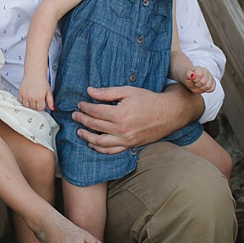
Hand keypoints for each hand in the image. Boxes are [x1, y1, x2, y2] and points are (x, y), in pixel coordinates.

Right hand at [18, 74, 53, 111]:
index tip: (41, 102)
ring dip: (29, 104)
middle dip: (35, 105)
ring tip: (32, 99)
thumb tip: (52, 108)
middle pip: (33, 108)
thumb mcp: (48, 91)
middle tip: (37, 100)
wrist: (34, 73)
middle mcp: (32, 97)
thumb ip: (50, 101)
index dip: (41, 106)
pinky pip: (20, 101)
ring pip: (26, 106)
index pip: (40, 108)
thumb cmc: (41, 81)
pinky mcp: (20, 93)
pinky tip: (26, 97)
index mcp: (40, 97)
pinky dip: (23, 101)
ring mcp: (25, 95)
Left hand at [72, 84, 199, 153]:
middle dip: (82, 120)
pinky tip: (92, 144)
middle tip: (75, 115)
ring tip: (79, 131)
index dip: (84, 107)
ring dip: (87, 136)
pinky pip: (111, 150)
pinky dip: (99, 148)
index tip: (79, 104)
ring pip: (99, 142)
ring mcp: (125, 140)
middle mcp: (121, 129)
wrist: (169, 113)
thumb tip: (90, 91)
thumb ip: (107, 92)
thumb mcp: (127, 91)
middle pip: (94, 126)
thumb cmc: (148, 100)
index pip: (95, 111)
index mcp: (119, 114)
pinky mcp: (130, 146)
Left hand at [182, 66, 215, 93]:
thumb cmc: (189, 78)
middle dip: (197, 85)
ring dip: (202, 88)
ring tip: (198, 86)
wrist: (191, 79)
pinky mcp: (213, 82)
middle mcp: (206, 71)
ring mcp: (210, 77)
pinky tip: (202, 88)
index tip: (193, 80)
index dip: (195, 80)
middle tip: (195, 83)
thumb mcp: (185, 77)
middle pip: (204, 82)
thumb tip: (192, 75)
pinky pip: (212, 88)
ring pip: (208, 86)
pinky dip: (207, 90)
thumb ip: (188, 75)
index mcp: (199, 68)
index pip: (199, 75)